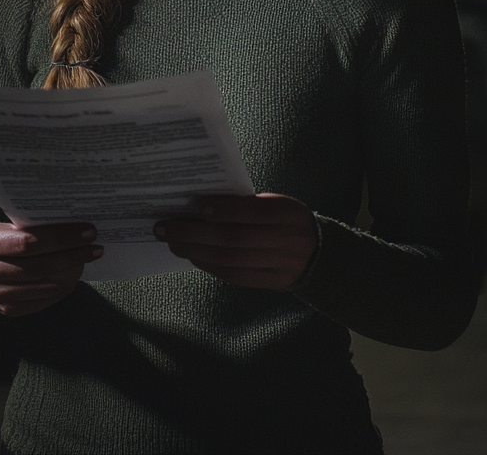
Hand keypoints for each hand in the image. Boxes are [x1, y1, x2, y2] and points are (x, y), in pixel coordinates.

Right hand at [0, 221, 102, 316]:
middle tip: (94, 246)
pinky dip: (64, 287)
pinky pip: (43, 300)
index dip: (61, 237)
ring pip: (44, 284)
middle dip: (72, 255)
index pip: (27, 242)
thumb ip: (31, 224)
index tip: (87, 231)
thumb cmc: (2, 236)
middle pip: (38, 265)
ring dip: (72, 271)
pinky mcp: (8, 309)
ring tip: (89, 257)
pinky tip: (75, 273)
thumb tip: (76, 220)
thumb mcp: (6, 224)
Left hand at [154, 193, 317, 289]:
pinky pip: (235, 276)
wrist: (319, 253)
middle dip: (195, 233)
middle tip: (168, 227)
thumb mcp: (276, 203)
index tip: (196, 206)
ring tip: (173, 242)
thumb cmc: (286, 220)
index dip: (224, 210)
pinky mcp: (270, 283)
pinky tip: (193, 255)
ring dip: (196, 251)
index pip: (253, 212)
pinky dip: (209, 265)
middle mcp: (285, 240)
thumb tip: (201, 205)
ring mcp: (278, 265)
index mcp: (287, 213)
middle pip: (235, 239)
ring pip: (231, 261)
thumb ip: (247, 204)